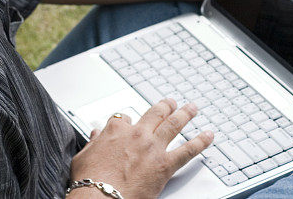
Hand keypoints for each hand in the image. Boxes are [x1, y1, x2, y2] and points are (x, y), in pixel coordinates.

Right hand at [68, 99, 213, 198]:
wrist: (99, 197)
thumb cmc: (89, 181)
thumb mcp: (84, 156)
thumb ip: (94, 142)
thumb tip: (96, 133)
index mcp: (116, 130)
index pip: (125, 119)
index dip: (129, 122)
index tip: (130, 124)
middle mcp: (137, 134)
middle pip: (155, 113)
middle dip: (166, 106)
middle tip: (172, 103)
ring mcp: (152, 148)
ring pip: (174, 124)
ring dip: (185, 114)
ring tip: (192, 109)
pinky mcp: (164, 164)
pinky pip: (187, 150)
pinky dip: (200, 142)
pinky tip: (208, 136)